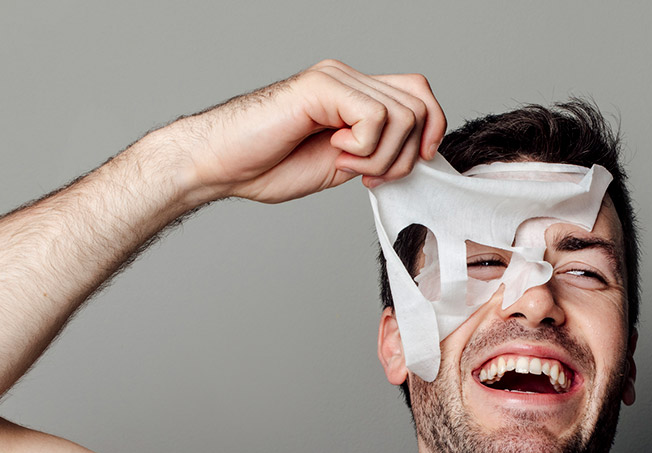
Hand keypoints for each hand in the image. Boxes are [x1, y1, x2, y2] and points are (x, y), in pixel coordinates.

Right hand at [172, 60, 445, 205]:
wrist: (221, 164)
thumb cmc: (269, 164)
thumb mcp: (343, 163)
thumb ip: (378, 152)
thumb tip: (418, 157)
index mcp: (356, 95)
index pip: (419, 95)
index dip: (431, 131)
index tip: (410, 166)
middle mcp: (349, 79)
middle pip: (419, 106)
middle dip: (405, 155)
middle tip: (368, 174)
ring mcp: (336, 79)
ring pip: (403, 115)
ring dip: (382, 156)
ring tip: (345, 163)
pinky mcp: (322, 87)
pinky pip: (375, 118)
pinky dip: (364, 149)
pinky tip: (335, 152)